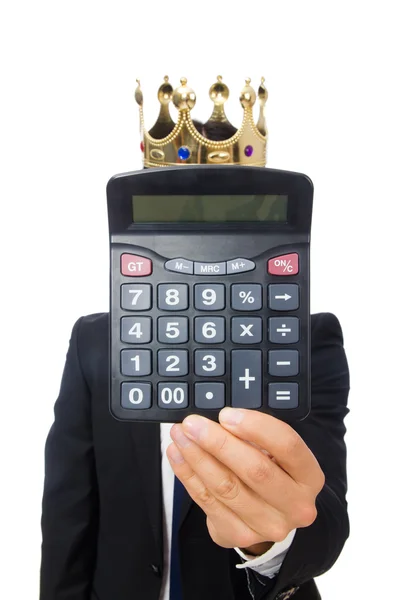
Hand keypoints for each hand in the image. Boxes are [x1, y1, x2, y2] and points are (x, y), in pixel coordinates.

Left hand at [167, 408, 324, 554]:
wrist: (272, 514)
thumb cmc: (272, 470)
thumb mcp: (275, 450)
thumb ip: (256, 433)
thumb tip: (220, 414)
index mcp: (309, 475)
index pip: (288, 445)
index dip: (256, 427)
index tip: (227, 414)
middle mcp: (296, 504)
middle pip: (255, 469)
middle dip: (218, 442)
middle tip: (192, 423)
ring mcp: (269, 525)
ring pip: (227, 487)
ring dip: (197, 457)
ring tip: (180, 435)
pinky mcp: (240, 535)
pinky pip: (207, 502)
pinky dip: (188, 475)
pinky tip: (177, 455)